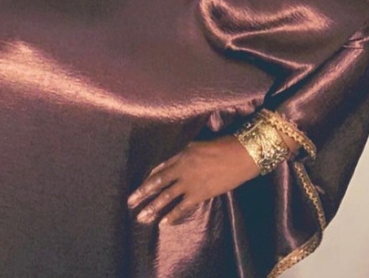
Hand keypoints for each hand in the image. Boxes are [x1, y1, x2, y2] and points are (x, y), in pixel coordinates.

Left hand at [127, 135, 259, 224]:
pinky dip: (172, 215)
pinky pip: (182, 207)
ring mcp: (189, 182)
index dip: (148, 178)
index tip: (139, 187)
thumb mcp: (196, 145)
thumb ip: (182, 153)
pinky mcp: (200, 194)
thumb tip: (172, 160)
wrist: (238, 155)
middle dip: (143, 193)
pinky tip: (163, 223)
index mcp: (180, 155)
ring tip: (142, 217)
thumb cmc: (219, 146)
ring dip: (153, 207)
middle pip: (157, 182)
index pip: (159, 168)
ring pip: (166, 196)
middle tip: (130, 202)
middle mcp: (181, 169)